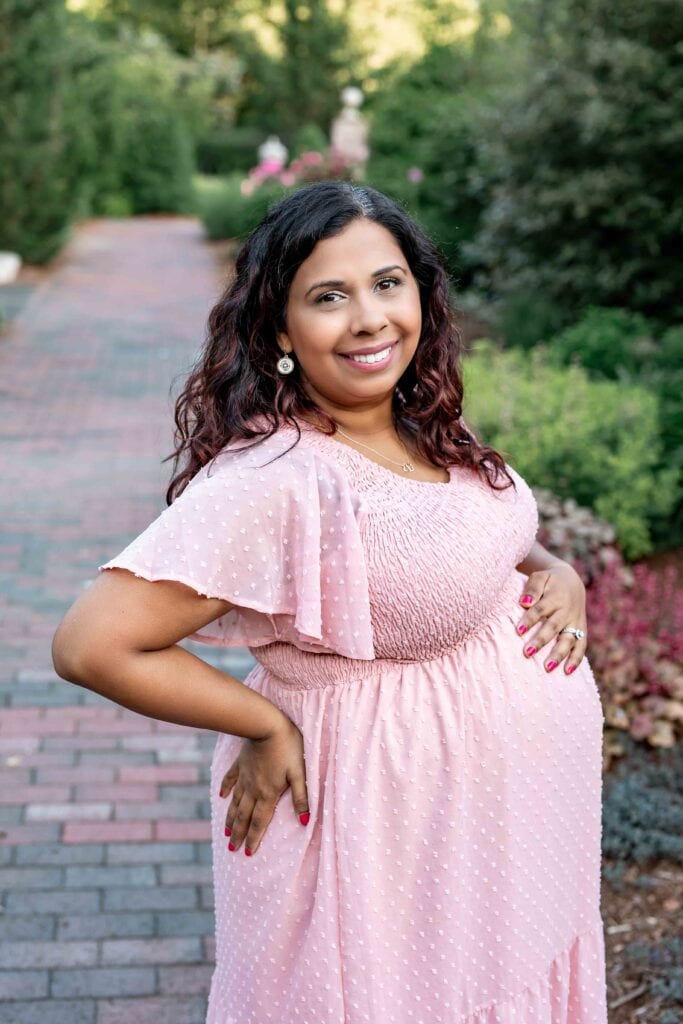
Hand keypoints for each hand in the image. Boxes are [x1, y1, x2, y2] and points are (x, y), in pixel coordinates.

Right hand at [218, 714, 309, 856]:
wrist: (266, 725)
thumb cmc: (288, 747)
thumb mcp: (299, 773)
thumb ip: (301, 798)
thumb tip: (304, 822)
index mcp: (268, 794)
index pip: (260, 822)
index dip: (254, 839)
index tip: (247, 853)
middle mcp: (253, 789)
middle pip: (244, 816)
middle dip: (239, 834)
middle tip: (231, 849)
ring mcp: (244, 775)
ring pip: (235, 802)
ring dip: (231, 818)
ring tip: (226, 832)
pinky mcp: (241, 762)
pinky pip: (230, 779)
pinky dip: (225, 789)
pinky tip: (222, 796)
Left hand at [515, 561, 587, 675]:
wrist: (572, 581)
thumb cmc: (549, 581)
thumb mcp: (541, 577)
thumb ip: (532, 588)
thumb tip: (524, 603)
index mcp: (556, 597)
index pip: (541, 609)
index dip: (530, 620)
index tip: (518, 631)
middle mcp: (567, 611)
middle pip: (553, 627)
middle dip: (541, 640)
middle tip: (527, 652)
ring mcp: (576, 622)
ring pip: (568, 640)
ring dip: (558, 654)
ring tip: (547, 668)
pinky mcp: (582, 630)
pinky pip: (581, 646)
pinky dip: (576, 659)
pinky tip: (567, 672)